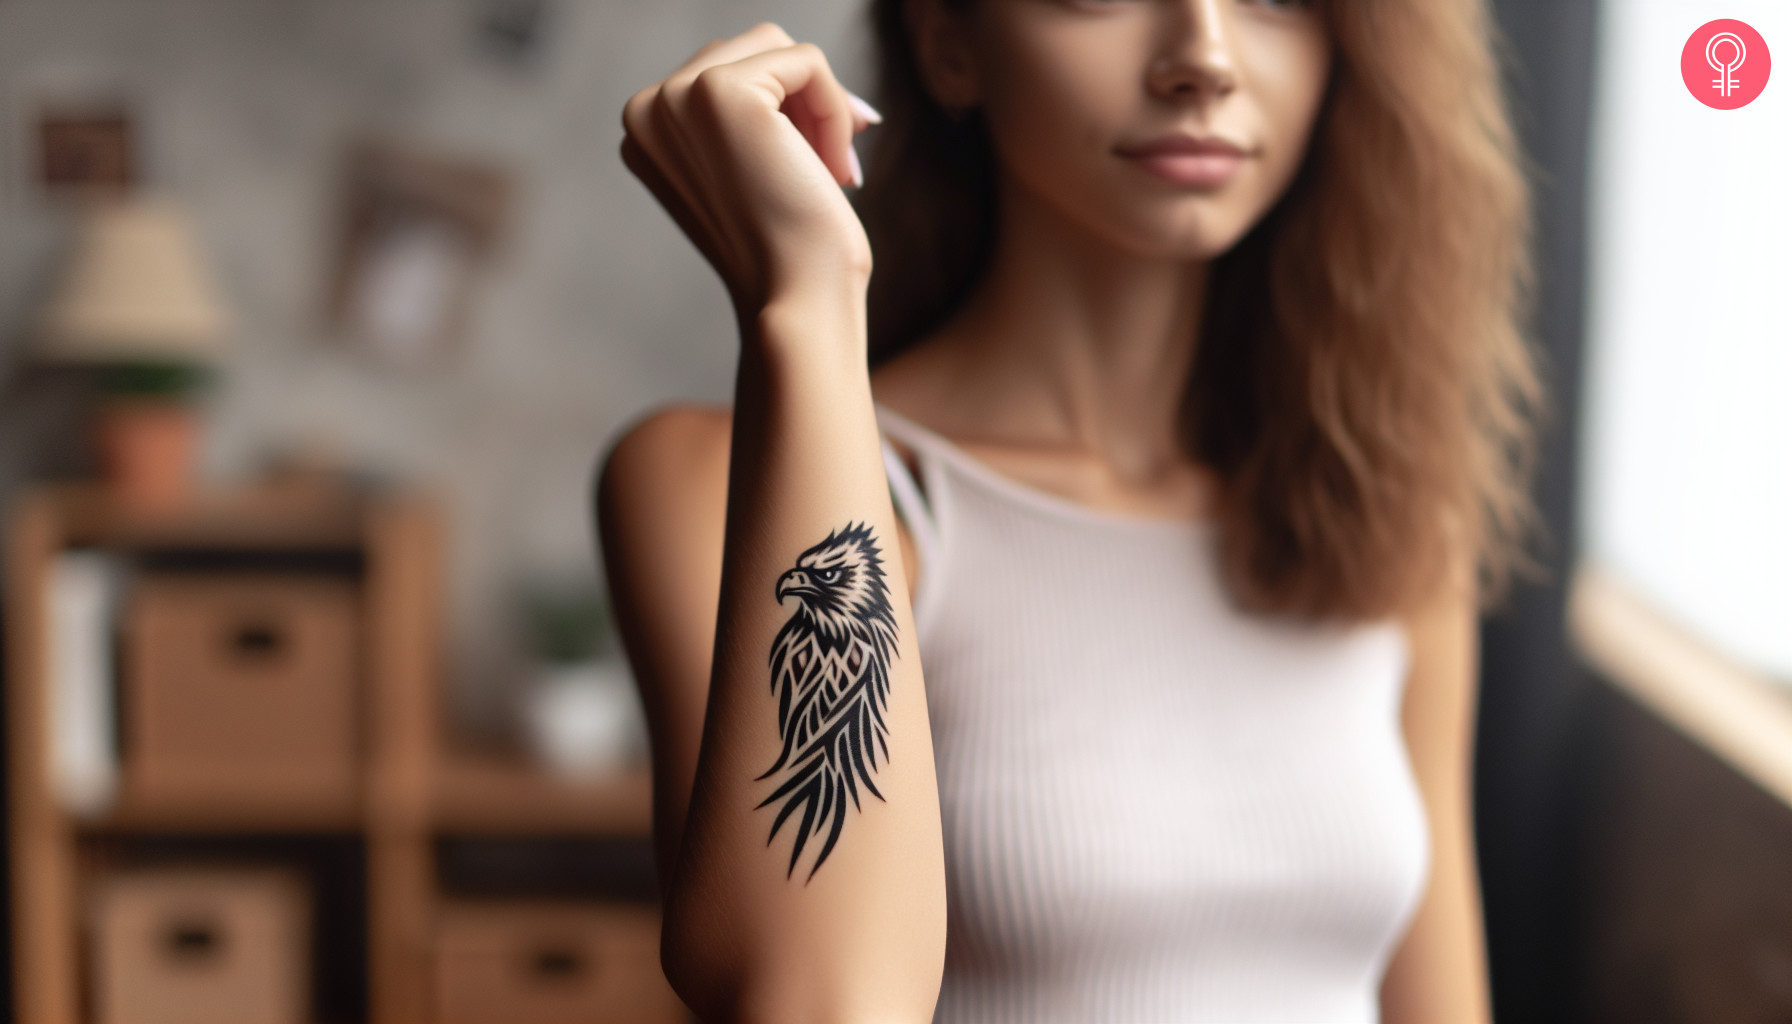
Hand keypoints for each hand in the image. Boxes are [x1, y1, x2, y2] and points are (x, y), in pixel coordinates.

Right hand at [621, 23, 878, 320]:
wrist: (795, 302)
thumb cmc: (790, 249)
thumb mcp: (755, 168)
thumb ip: (752, 115)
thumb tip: (800, 60)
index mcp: (646, 129)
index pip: (732, 69)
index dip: (790, 111)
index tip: (814, 169)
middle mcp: (647, 108)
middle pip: (754, 49)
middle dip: (806, 103)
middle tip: (829, 169)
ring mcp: (676, 96)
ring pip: (779, 46)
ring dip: (822, 105)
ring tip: (832, 169)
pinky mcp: (719, 91)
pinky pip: (807, 61)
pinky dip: (836, 110)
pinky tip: (835, 169)